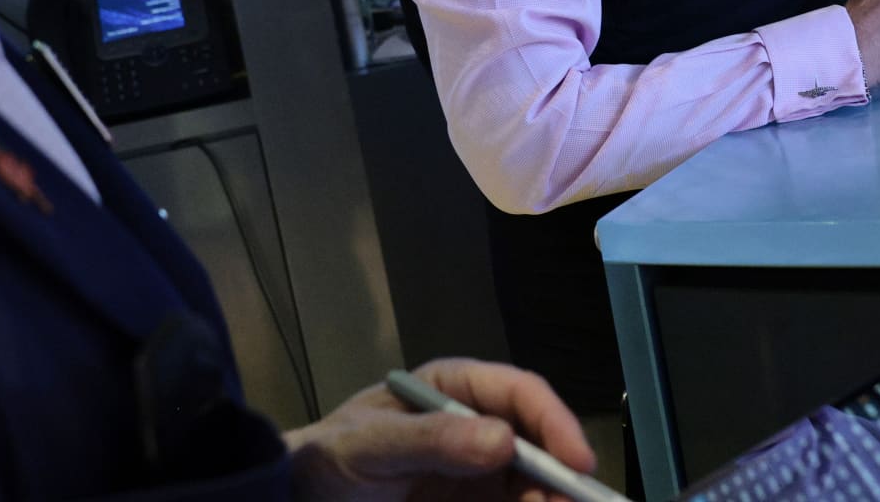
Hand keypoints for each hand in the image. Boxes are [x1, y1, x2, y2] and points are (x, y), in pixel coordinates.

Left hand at [285, 359, 594, 501]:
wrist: (303, 499)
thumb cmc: (333, 457)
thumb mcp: (373, 444)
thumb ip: (432, 439)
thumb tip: (504, 441)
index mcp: (457, 388)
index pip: (520, 393)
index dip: (555, 422)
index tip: (576, 461)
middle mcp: (478, 425)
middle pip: (539, 442)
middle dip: (562, 472)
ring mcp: (478, 470)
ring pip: (533, 483)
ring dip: (550, 500)